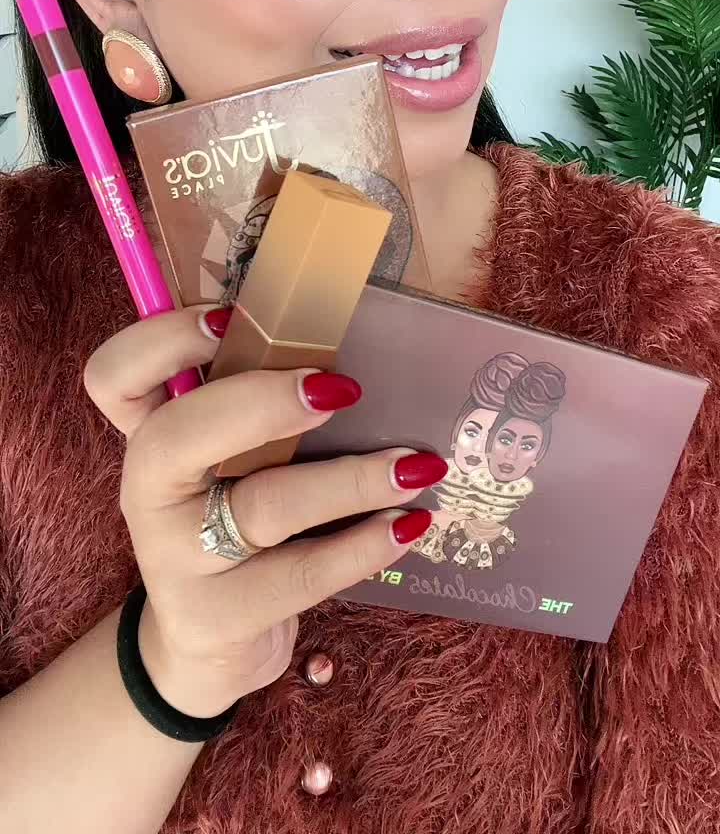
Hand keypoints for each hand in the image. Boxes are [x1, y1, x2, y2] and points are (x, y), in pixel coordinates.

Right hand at [84, 306, 440, 717]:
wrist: (208, 644)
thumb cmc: (233, 521)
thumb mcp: (229, 461)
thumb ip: (253, 405)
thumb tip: (341, 347)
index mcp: (147, 436)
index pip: (112, 378)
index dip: (160, 341)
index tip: (229, 317)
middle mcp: (147, 493)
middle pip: (173, 437)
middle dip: (260, 403)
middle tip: (341, 389)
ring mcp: (175, 561)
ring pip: (261, 508)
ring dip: (351, 480)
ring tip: (416, 467)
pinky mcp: (219, 618)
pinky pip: (302, 574)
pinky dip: (365, 546)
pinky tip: (409, 526)